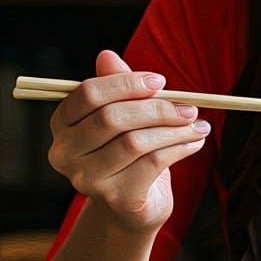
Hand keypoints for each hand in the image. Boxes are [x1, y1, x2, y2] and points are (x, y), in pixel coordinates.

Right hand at [47, 49, 209, 234]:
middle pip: (111, 118)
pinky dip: (180, 148)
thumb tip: (106, 55)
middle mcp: (65, 153)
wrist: (134, 205)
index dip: (125, 83)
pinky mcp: (116, 198)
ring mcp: (87, 179)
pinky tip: (195, 143)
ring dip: (175, 130)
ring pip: (135, 142)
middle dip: (157, 108)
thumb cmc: (129, 152)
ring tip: (198, 125)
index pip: (88, 94)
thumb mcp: (124, 116)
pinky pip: (153, 163)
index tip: (160, 81)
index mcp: (62, 125)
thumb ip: (116, 86)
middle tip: (190, 107)